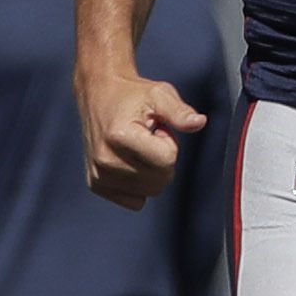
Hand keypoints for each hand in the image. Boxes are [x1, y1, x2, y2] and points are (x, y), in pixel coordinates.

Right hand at [81, 64, 204, 208]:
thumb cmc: (130, 94)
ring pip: (149, 192)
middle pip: (160, 181)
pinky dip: (139, 185)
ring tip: (138, 148)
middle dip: (162, 160)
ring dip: (150, 172)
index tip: (156, 129)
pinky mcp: (96, 184)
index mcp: (120, 136)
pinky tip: (130, 162)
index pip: (167, 161)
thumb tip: (199, 123)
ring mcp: (99, 174)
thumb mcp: (159, 94)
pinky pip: (135, 201)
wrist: (98, 94)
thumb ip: (180, 111)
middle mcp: (106, 159)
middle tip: (148, 138)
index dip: (169, 143)